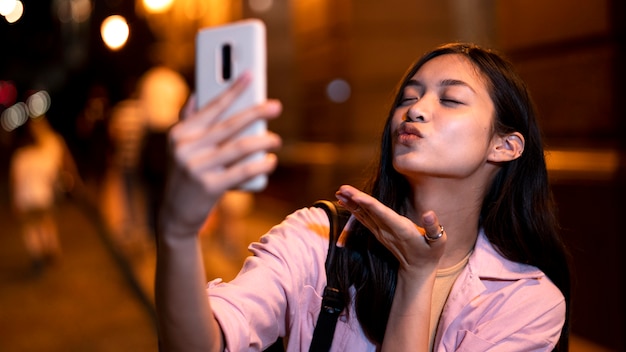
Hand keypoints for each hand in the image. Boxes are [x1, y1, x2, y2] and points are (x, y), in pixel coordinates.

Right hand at [161, 72, 281, 234]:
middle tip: (276, 106)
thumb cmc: (184, 175)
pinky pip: (243, 171)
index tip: (250, 75)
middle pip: (229, 125)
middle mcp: (185, 148)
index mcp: (179, 133)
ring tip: (276, 139)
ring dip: (263, 141)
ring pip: (240, 147)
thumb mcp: (179, 148)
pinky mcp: (209, 187)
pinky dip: (261, 164)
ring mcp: (196, 168)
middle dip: (256, 113)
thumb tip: (197, 94)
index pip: (211, 107)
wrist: (175, 215)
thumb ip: (188, 121)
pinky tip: (270, 160)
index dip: (232, 90)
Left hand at [335, 185, 445, 273]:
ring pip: (363, 215)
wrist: (418, 270)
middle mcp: (387, 230)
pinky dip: (354, 210)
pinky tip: (346, 203)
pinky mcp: (379, 233)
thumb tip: (429, 213)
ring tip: (339, 193)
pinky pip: (364, 219)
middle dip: (354, 200)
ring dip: (350, 204)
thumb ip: (433, 227)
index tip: (355, 195)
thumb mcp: (438, 241)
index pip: (382, 213)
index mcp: (401, 229)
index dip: (368, 204)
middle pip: (368, 212)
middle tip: (341, 189)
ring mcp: (381, 233)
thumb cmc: (430, 253)